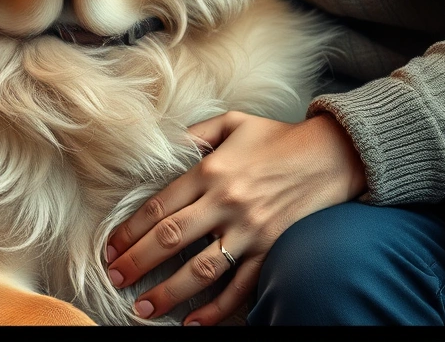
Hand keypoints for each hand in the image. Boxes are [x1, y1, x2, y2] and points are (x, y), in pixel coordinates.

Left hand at [103, 112, 365, 324]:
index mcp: (210, 170)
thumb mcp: (232, 122)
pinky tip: (193, 322)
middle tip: (115, 278)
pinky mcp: (272, 250)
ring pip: (201, 269)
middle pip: (171, 238)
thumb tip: (163, 145)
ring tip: (143, 307)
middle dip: (137, 262)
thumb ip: (194, 135)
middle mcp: (226, 202)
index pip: (158, 206)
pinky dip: (217, 309)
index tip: (110, 248)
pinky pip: (241, 286)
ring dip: (168, 291)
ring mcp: (250, 230)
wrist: (333, 154)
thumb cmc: (278, 137)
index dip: (129, 230)